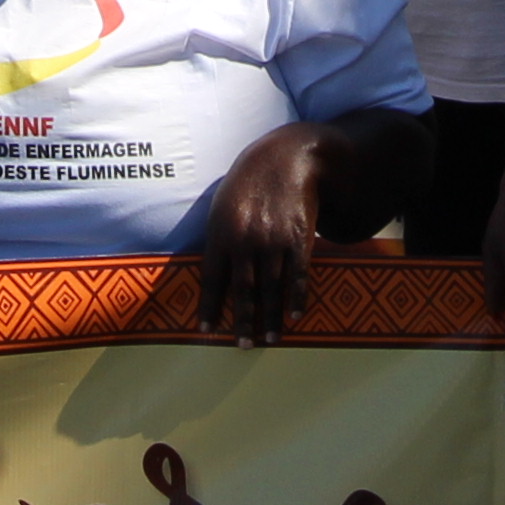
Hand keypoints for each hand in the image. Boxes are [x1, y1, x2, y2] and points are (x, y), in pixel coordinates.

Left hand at [197, 123, 335, 341]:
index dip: (209, 306)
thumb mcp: (222, 206)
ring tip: (270, 340)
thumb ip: (216, 239)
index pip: (212, 278)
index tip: (206, 332)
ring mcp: (274, 240)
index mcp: (221, 232)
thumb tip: (211, 275)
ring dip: (271, 317)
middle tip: (243, 346)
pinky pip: (298, 274)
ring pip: (271, 287)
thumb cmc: (248, 185)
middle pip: (243, 289)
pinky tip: (296, 316)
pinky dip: (297, 297)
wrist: (285, 159)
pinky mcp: (299, 238)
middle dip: (243, 321)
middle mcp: (245, 239)